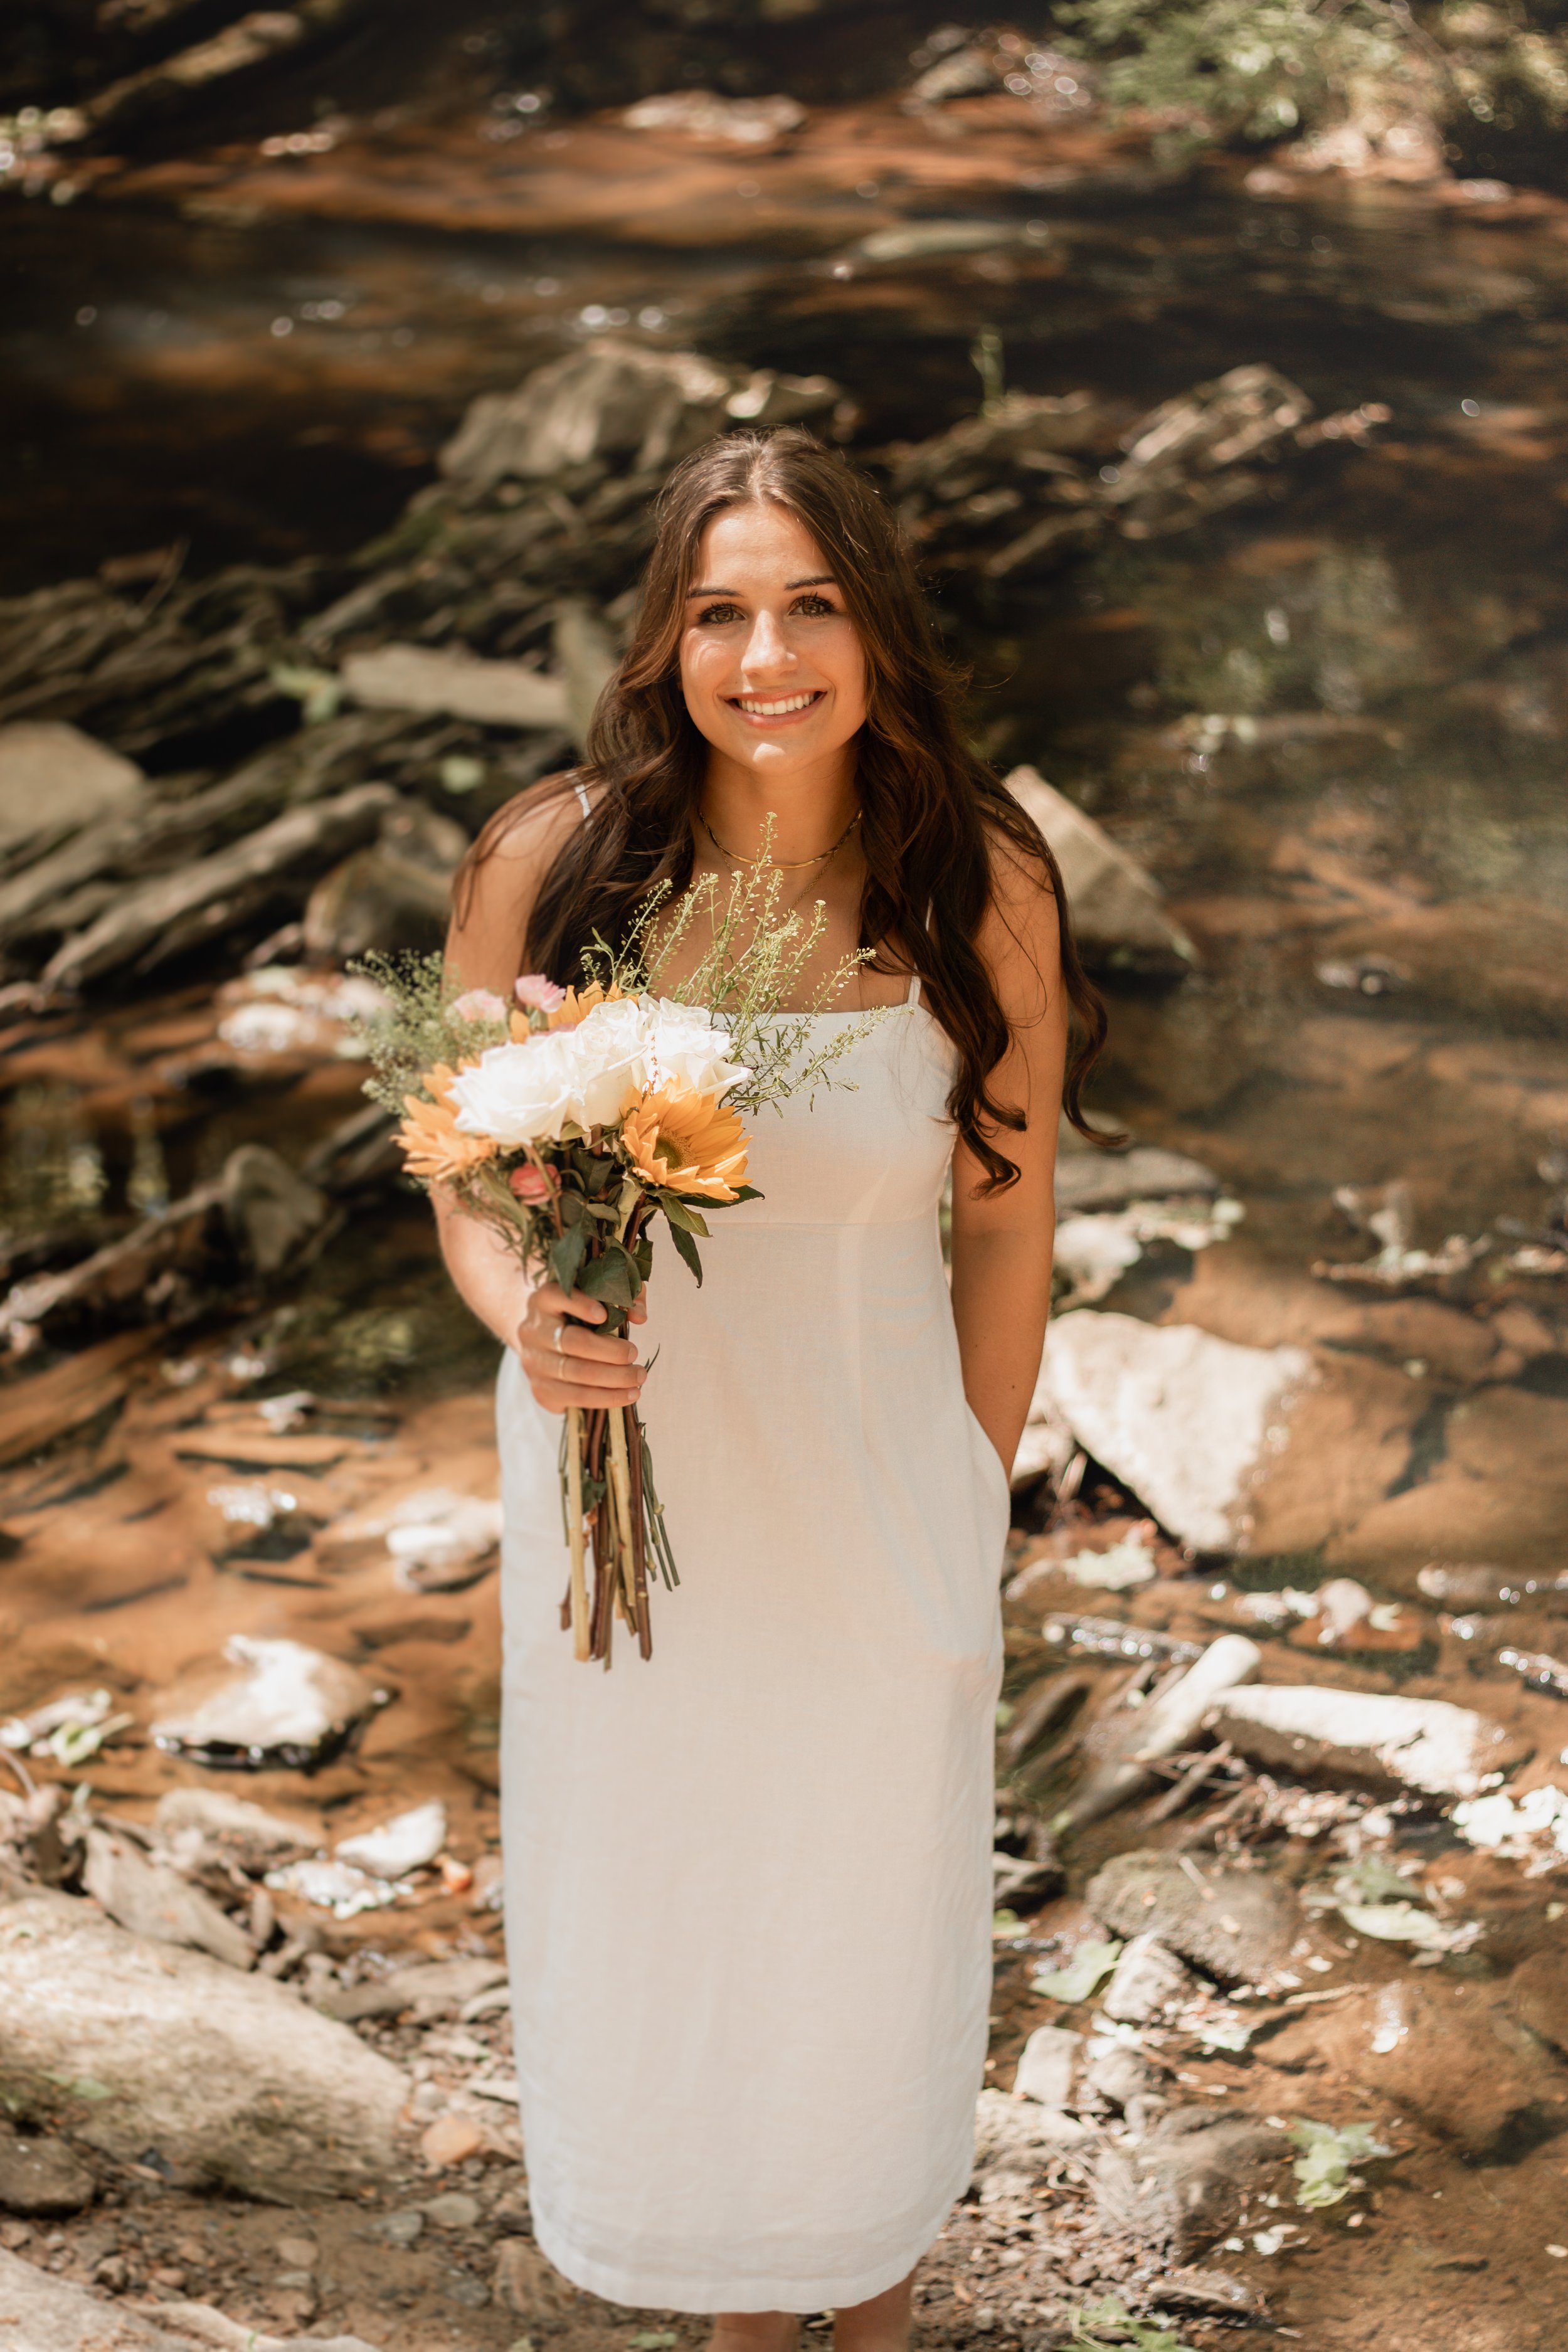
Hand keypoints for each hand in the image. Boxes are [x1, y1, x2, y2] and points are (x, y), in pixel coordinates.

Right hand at [516, 1279, 646, 1413]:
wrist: (546, 1343)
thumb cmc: (580, 1315)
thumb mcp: (598, 1297)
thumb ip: (621, 1298)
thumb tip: (639, 1316)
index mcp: (543, 1300)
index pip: (557, 1296)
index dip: (580, 1304)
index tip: (605, 1315)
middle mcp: (533, 1331)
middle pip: (572, 1341)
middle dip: (609, 1351)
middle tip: (634, 1354)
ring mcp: (534, 1362)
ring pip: (574, 1373)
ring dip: (613, 1378)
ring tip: (639, 1378)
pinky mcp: (540, 1389)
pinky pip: (574, 1397)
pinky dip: (606, 1398)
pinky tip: (629, 1395)